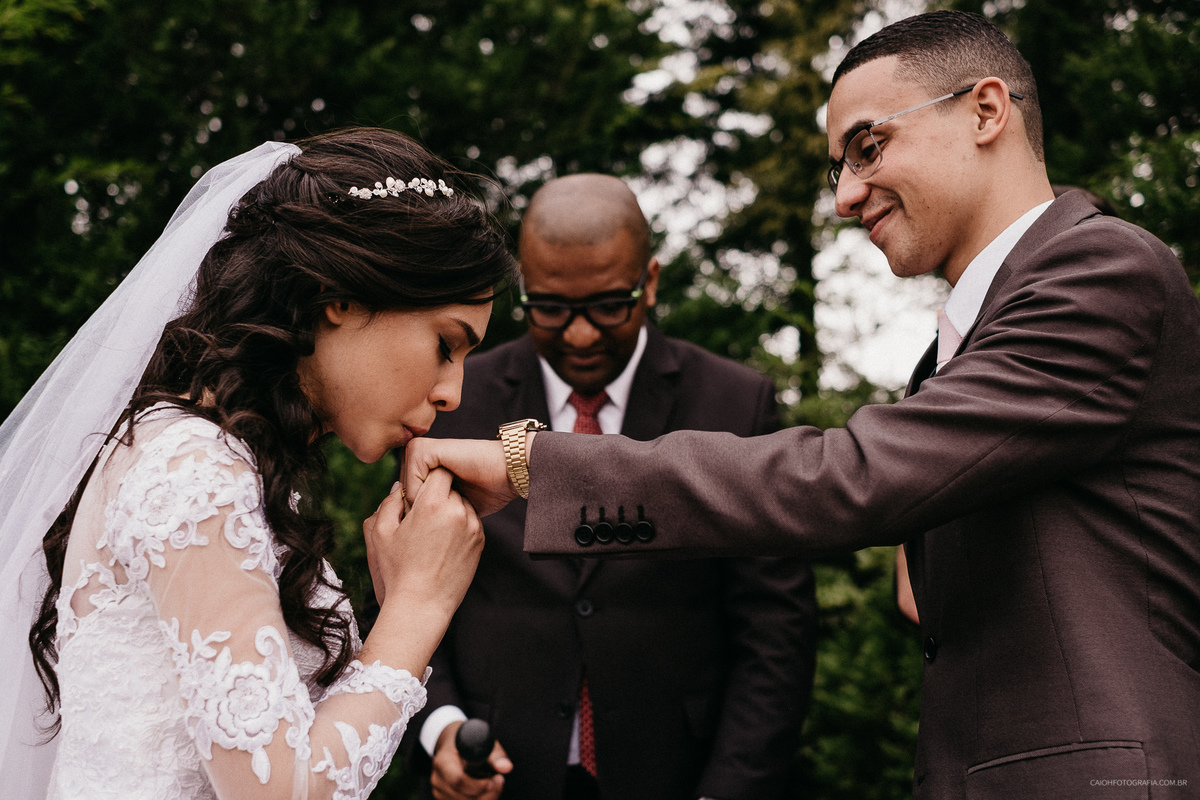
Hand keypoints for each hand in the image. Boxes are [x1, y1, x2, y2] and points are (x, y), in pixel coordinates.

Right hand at [358, 468, 483, 673]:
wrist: (422, 604)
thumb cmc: (397, 569)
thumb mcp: (382, 533)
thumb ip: (390, 502)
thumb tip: (400, 485)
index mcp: (432, 504)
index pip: (439, 472)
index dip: (428, 479)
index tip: (418, 494)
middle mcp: (457, 511)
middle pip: (451, 487)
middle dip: (438, 496)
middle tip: (422, 516)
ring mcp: (472, 526)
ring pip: (462, 504)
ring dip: (450, 510)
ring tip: (432, 533)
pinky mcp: (480, 541)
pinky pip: (470, 521)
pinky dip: (459, 526)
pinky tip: (443, 544)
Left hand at [402, 435, 529, 516]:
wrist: (508, 472)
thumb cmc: (486, 491)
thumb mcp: (452, 505)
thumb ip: (431, 510)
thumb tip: (410, 528)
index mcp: (422, 467)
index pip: (403, 498)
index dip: (415, 519)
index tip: (433, 531)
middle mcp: (416, 456)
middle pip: (399, 496)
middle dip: (415, 515)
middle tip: (437, 523)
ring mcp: (417, 451)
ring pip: (403, 492)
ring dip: (421, 508)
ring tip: (444, 510)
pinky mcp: (423, 450)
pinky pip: (411, 484)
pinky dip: (425, 498)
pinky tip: (448, 497)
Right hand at [431, 721, 512, 799]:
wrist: (453, 745)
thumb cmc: (470, 743)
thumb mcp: (483, 743)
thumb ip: (496, 756)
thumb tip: (506, 767)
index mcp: (443, 761)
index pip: (458, 780)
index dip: (479, 785)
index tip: (495, 780)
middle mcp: (438, 779)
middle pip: (463, 797)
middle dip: (486, 794)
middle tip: (499, 781)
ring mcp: (439, 791)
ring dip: (484, 798)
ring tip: (493, 784)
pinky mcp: (443, 799)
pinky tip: (485, 791)